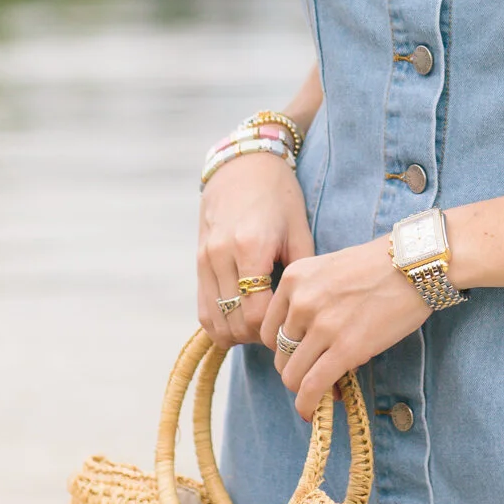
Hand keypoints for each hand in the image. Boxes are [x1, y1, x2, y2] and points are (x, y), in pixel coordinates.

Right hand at [196, 153, 313, 350]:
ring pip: (214, 321)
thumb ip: (301, 272)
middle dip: (258, 336)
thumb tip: (306, 314)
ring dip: (238, 333)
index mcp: (250, 247)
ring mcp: (204, 260)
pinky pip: (203, 309)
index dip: (275, 330)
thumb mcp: (299, 230)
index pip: (256, 313)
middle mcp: (221, 255)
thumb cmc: (279, 196)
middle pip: (234, 322)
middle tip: (280, 330)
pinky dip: (221, 323)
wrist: (243, 166)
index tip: (292, 328)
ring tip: (262, 326)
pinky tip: (242, 320)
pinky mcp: (197, 262)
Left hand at [261, 239, 429, 420]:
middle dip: (295, 367)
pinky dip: (307, 404)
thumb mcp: (330, 269)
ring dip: (302, 387)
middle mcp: (301, 301)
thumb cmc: (379, 265)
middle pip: (279, 353)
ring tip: (319, 391)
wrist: (415, 265)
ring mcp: (322, 326)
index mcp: (294, 279)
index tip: (299, 354)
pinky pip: (312, 386)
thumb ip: (310, 297)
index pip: (268, 328)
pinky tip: (310, 411)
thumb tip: (304, 339)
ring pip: (292, 374)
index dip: (282, 347)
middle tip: (314, 372)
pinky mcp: (346, 349)